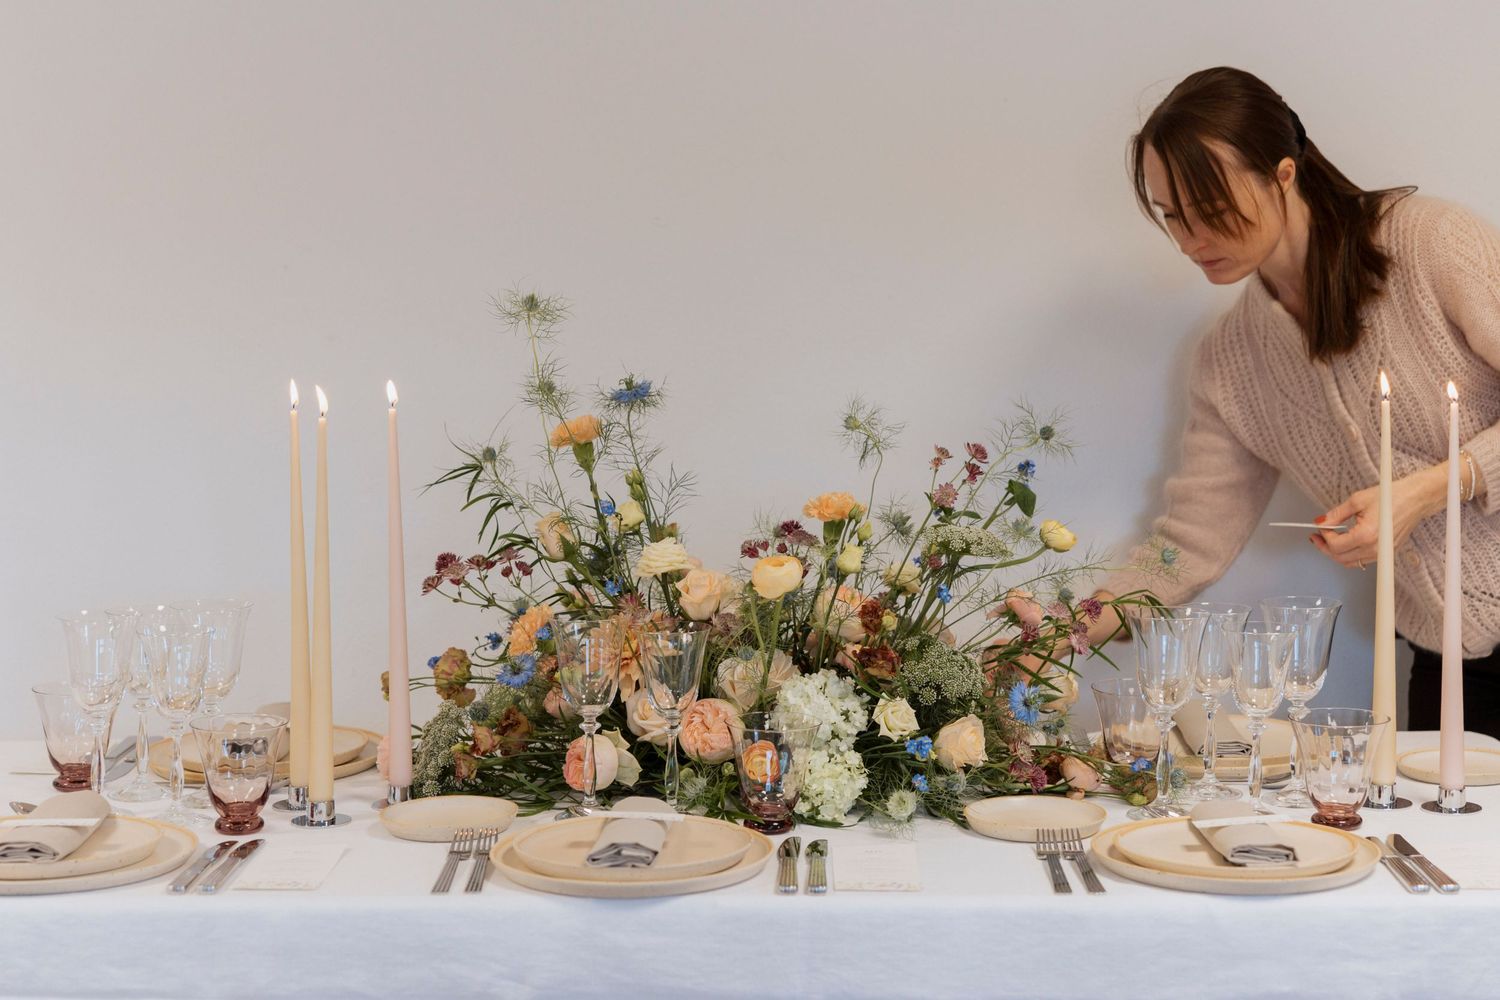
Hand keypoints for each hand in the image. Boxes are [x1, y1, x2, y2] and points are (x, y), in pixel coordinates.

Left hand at [1312, 467, 1444, 569]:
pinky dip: (1349, 554)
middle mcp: (1375, 548)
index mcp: (1366, 535)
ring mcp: (1381, 553)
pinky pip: (1362, 560)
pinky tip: (1344, 542)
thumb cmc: (1391, 496)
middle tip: (1317, 536)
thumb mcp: (1357, 500)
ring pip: (1350, 562)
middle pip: (1340, 558)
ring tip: (1328, 539)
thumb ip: (1336, 514)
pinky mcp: (1386, 554)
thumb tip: (1321, 522)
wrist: (1415, 499)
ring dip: (1336, 553)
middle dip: (1325, 547)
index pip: (1335, 545)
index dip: (1323, 537)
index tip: (1320, 527)